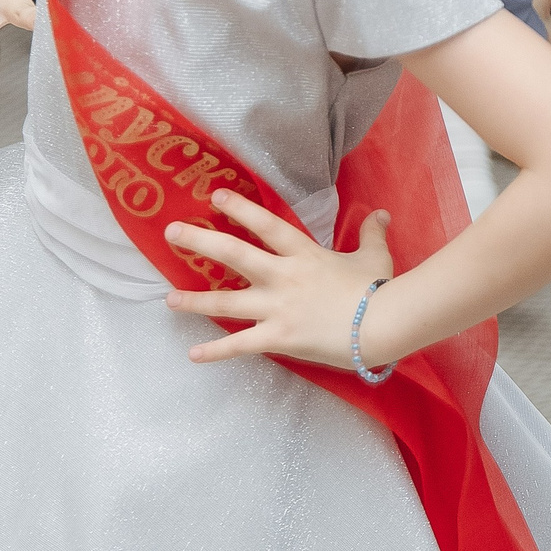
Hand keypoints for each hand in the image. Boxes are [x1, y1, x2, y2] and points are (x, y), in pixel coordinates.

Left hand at [164, 191, 394, 368]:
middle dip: (200, 241)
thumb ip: (371, 233)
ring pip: (227, 303)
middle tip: (171, 232)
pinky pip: (241, 345)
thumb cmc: (378, 288)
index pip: (267, 225)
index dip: (241, 209)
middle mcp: (283, 276)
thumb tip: (381, 213)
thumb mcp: (375, 256)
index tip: (216, 196)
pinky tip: (192, 355)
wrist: (381, 324)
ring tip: (168, 299)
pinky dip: (216, 352)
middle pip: (234, 254)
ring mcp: (277, 308)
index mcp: (304, 255)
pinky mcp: (278, 337)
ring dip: (195, 301)